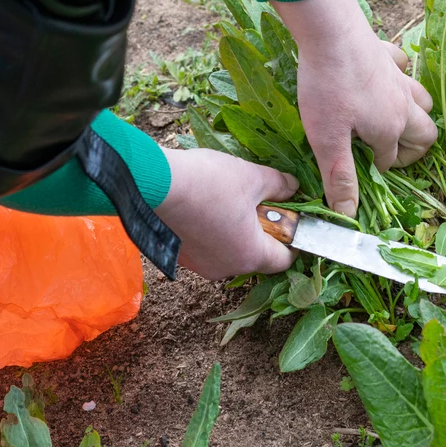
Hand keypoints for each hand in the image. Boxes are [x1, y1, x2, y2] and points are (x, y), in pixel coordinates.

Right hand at [155, 148, 298, 279]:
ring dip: (235, 231)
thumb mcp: (253, 178)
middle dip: (262, 231)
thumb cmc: (209, 184)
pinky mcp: (180, 256)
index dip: (292, 241)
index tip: (290, 222)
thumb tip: (292, 187)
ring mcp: (200, 265)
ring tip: (229, 201)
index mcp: (250, 256)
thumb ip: (279, 185)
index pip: (284, 260)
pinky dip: (212, 231)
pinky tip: (206, 206)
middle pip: (256, 255)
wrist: (152, 183)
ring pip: (229, 251)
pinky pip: (206, 247)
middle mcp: (226, 268)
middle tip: (258, 203)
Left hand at [273, 0, 436, 217]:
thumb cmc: (327, 86)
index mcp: (390, 129)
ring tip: (392, 121)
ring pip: (422, 101)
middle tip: (388, 152)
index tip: (358, 169)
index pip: (391, 160)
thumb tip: (348, 214)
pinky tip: (383, 78)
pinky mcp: (386, 54)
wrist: (329, 30)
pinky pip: (403, 68)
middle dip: (413, 148)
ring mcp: (398, 78)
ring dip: (414, 115)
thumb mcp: (327, 139)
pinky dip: (400, 77)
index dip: (376, 170)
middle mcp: (402, 105)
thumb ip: (340, 177)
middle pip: (426, 133)